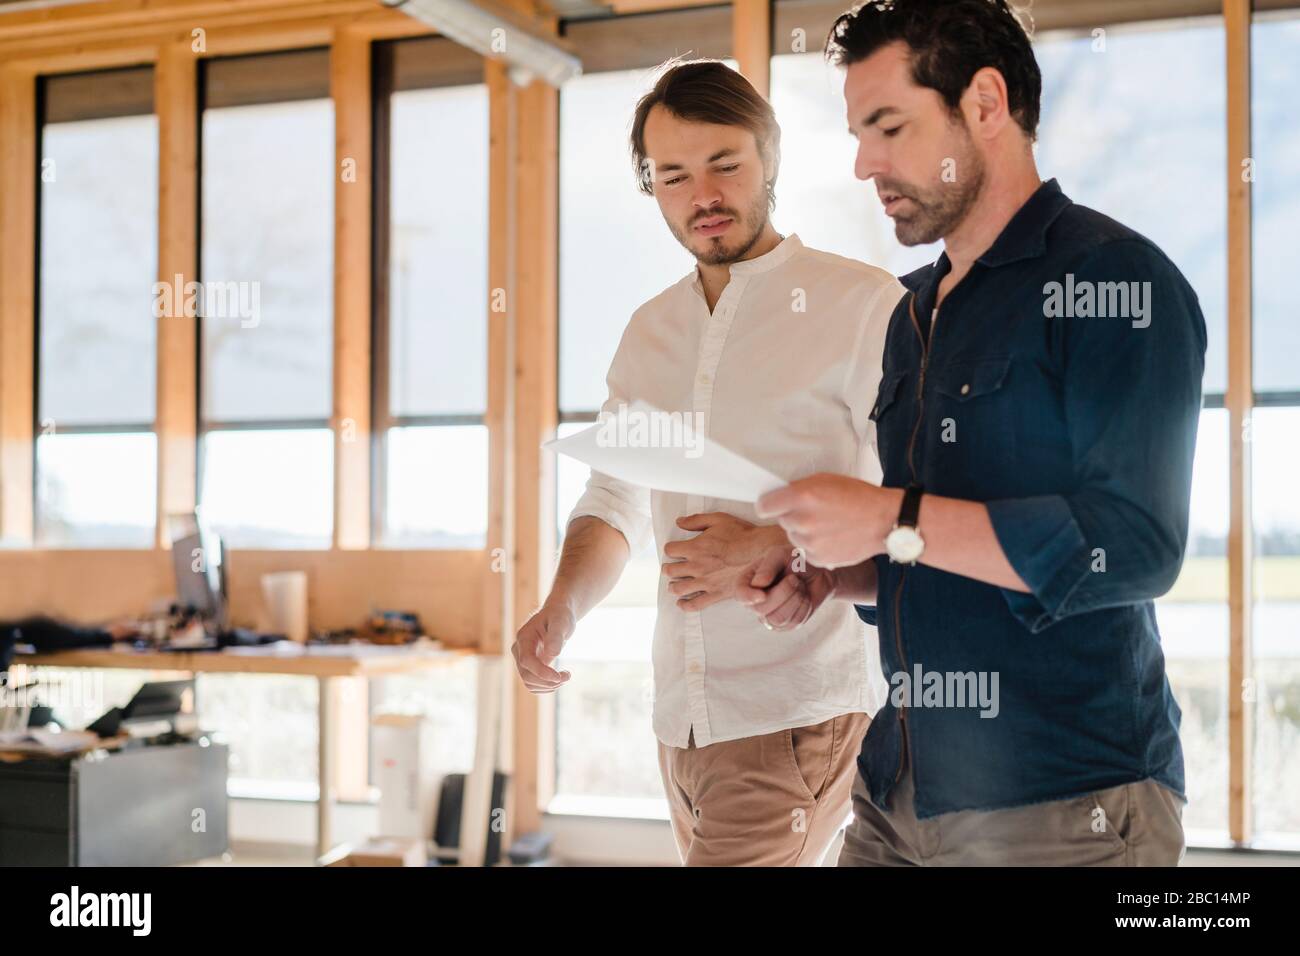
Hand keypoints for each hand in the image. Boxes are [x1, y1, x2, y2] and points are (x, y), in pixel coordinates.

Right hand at [511, 601, 575, 693]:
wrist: (557, 615)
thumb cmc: (559, 616)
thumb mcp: (561, 621)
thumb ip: (556, 636)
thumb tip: (553, 654)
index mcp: (524, 637)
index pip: (527, 661)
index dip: (541, 672)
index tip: (559, 676)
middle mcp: (519, 650)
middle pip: (526, 675)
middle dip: (548, 681)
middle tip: (568, 676)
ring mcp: (522, 659)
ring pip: (529, 683)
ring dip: (548, 686)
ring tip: (566, 677)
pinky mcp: (529, 666)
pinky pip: (533, 684)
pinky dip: (546, 686)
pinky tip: (559, 679)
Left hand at [661, 513, 786, 611]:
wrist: (763, 552)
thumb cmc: (743, 534)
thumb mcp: (718, 519)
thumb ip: (696, 520)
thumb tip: (679, 522)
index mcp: (695, 547)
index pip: (670, 550)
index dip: (671, 549)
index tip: (674, 549)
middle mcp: (697, 566)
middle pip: (670, 570)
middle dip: (669, 568)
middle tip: (671, 568)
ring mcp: (706, 582)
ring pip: (678, 588)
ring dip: (673, 586)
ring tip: (673, 585)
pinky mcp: (716, 594)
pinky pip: (695, 604)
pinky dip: (685, 605)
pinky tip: (681, 603)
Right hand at [735, 544, 835, 630]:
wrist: (819, 572)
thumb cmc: (796, 560)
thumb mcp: (780, 555)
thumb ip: (767, 567)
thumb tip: (758, 584)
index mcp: (748, 582)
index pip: (740, 594)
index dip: (749, 597)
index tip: (762, 595)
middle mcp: (756, 601)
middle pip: (761, 609)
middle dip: (782, 593)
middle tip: (794, 579)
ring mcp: (770, 615)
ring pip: (777, 619)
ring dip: (794, 600)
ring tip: (799, 586)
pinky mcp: (786, 624)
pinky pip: (792, 623)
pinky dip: (803, 608)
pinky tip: (804, 597)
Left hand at [755, 474, 902, 568]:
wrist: (884, 521)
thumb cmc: (858, 496)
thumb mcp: (825, 480)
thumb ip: (798, 488)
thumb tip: (777, 496)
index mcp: (802, 496)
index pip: (764, 506)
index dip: (768, 505)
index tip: (773, 505)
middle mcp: (803, 520)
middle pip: (781, 520)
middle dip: (793, 515)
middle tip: (815, 511)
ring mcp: (810, 542)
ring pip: (793, 536)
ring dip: (804, 531)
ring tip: (828, 524)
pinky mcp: (818, 558)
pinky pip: (806, 551)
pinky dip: (815, 546)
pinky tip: (833, 536)